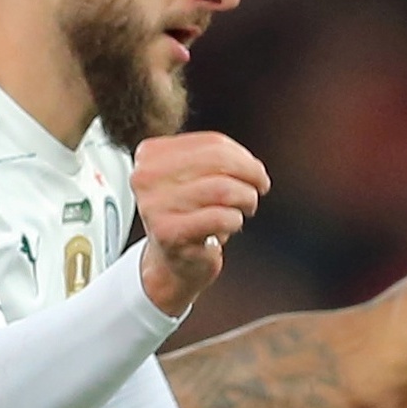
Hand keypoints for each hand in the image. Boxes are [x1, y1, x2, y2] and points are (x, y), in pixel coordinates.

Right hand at [134, 133, 269, 317]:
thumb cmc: (189, 217)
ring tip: (246, 208)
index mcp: (151, 154)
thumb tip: (252, 164)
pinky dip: (235, 220)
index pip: (211, 143)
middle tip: (260, 188)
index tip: (256, 172)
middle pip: (218, 161)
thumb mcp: (195, 179)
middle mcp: (145, 177)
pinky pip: (220, 218)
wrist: (170, 264)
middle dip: (250, 174)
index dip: (243, 157)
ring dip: (246, 198)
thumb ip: (216, 160)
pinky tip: (231, 225)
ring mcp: (154, 205)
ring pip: (222, 189)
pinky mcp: (168, 233)